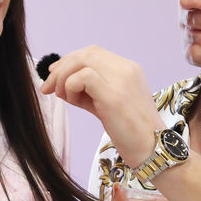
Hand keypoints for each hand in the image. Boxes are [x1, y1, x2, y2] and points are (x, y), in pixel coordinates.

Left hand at [41, 46, 161, 167]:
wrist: (152, 148)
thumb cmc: (130, 131)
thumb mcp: (107, 104)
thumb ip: (87, 90)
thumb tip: (59, 84)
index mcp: (128, 68)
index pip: (92, 52)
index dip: (69, 61)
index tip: (55, 76)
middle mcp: (126, 68)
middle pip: (84, 53)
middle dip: (61, 68)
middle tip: (48, 87)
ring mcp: (121, 79)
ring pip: (81, 60)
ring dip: (63, 77)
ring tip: (63, 97)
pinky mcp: (113, 94)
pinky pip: (82, 77)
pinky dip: (70, 87)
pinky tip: (74, 102)